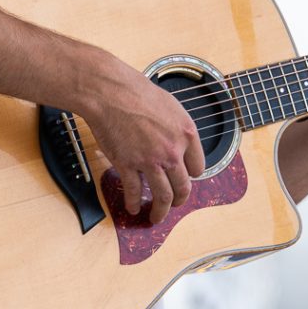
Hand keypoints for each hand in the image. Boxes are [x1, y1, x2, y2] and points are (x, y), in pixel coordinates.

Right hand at [80, 63, 204, 224]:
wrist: (110, 92)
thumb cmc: (135, 91)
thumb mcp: (169, 105)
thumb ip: (176, 127)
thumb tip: (176, 140)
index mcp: (186, 133)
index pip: (198, 167)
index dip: (191, 175)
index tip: (184, 178)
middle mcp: (172, 151)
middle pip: (183, 187)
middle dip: (180, 200)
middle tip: (175, 204)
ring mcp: (150, 160)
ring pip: (163, 196)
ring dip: (160, 211)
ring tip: (156, 217)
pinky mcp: (128, 165)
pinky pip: (134, 191)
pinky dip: (133, 203)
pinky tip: (132, 208)